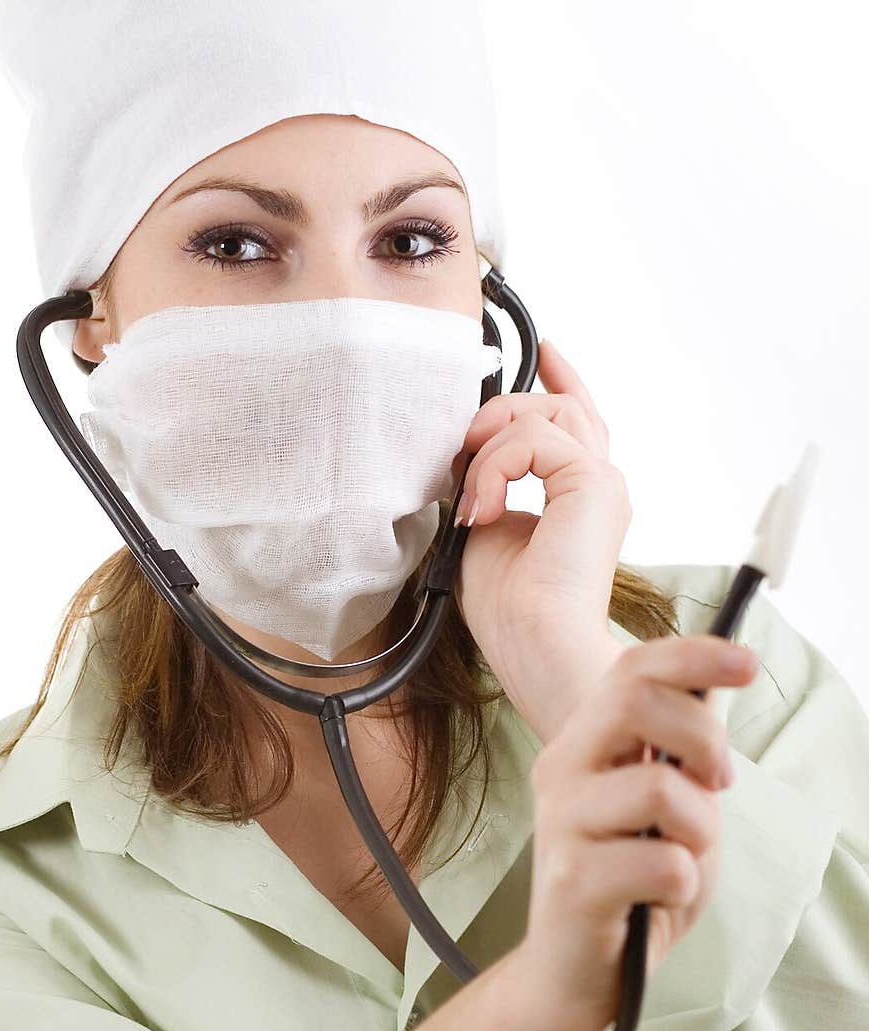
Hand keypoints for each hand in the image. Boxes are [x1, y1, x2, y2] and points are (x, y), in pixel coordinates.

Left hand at [451, 339, 631, 742]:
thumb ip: (487, 486)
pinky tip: (483, 507)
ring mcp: (601, 483)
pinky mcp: (594, 484)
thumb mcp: (485, 531)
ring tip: (473, 496)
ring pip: (545, 413)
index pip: (577, 422)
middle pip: (562, 405)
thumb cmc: (512, 612)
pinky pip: (533, 438)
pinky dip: (495, 466)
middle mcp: (599, 486)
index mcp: (580, 499)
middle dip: (503, 410)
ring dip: (491, 444)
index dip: (561, 380)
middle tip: (465, 451)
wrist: (536, 646)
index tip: (544, 349)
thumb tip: (464, 457)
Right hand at [515, 633, 759, 1030]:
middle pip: (638, 704)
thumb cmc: (631, 887)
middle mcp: (561, 772)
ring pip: (661, 789)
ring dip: (699, 831)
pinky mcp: (573, 880)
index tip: (745, 662)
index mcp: (583, 746)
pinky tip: (661, 899)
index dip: (692, 655)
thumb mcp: (669, 810)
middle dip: (704, 737)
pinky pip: (666, 863)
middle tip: (718, 783)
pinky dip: (685, 883)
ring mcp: (561, 824)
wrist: (576, 975)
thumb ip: (681, 757)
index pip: (632, 672)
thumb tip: (714, 690)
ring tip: (683, 860)